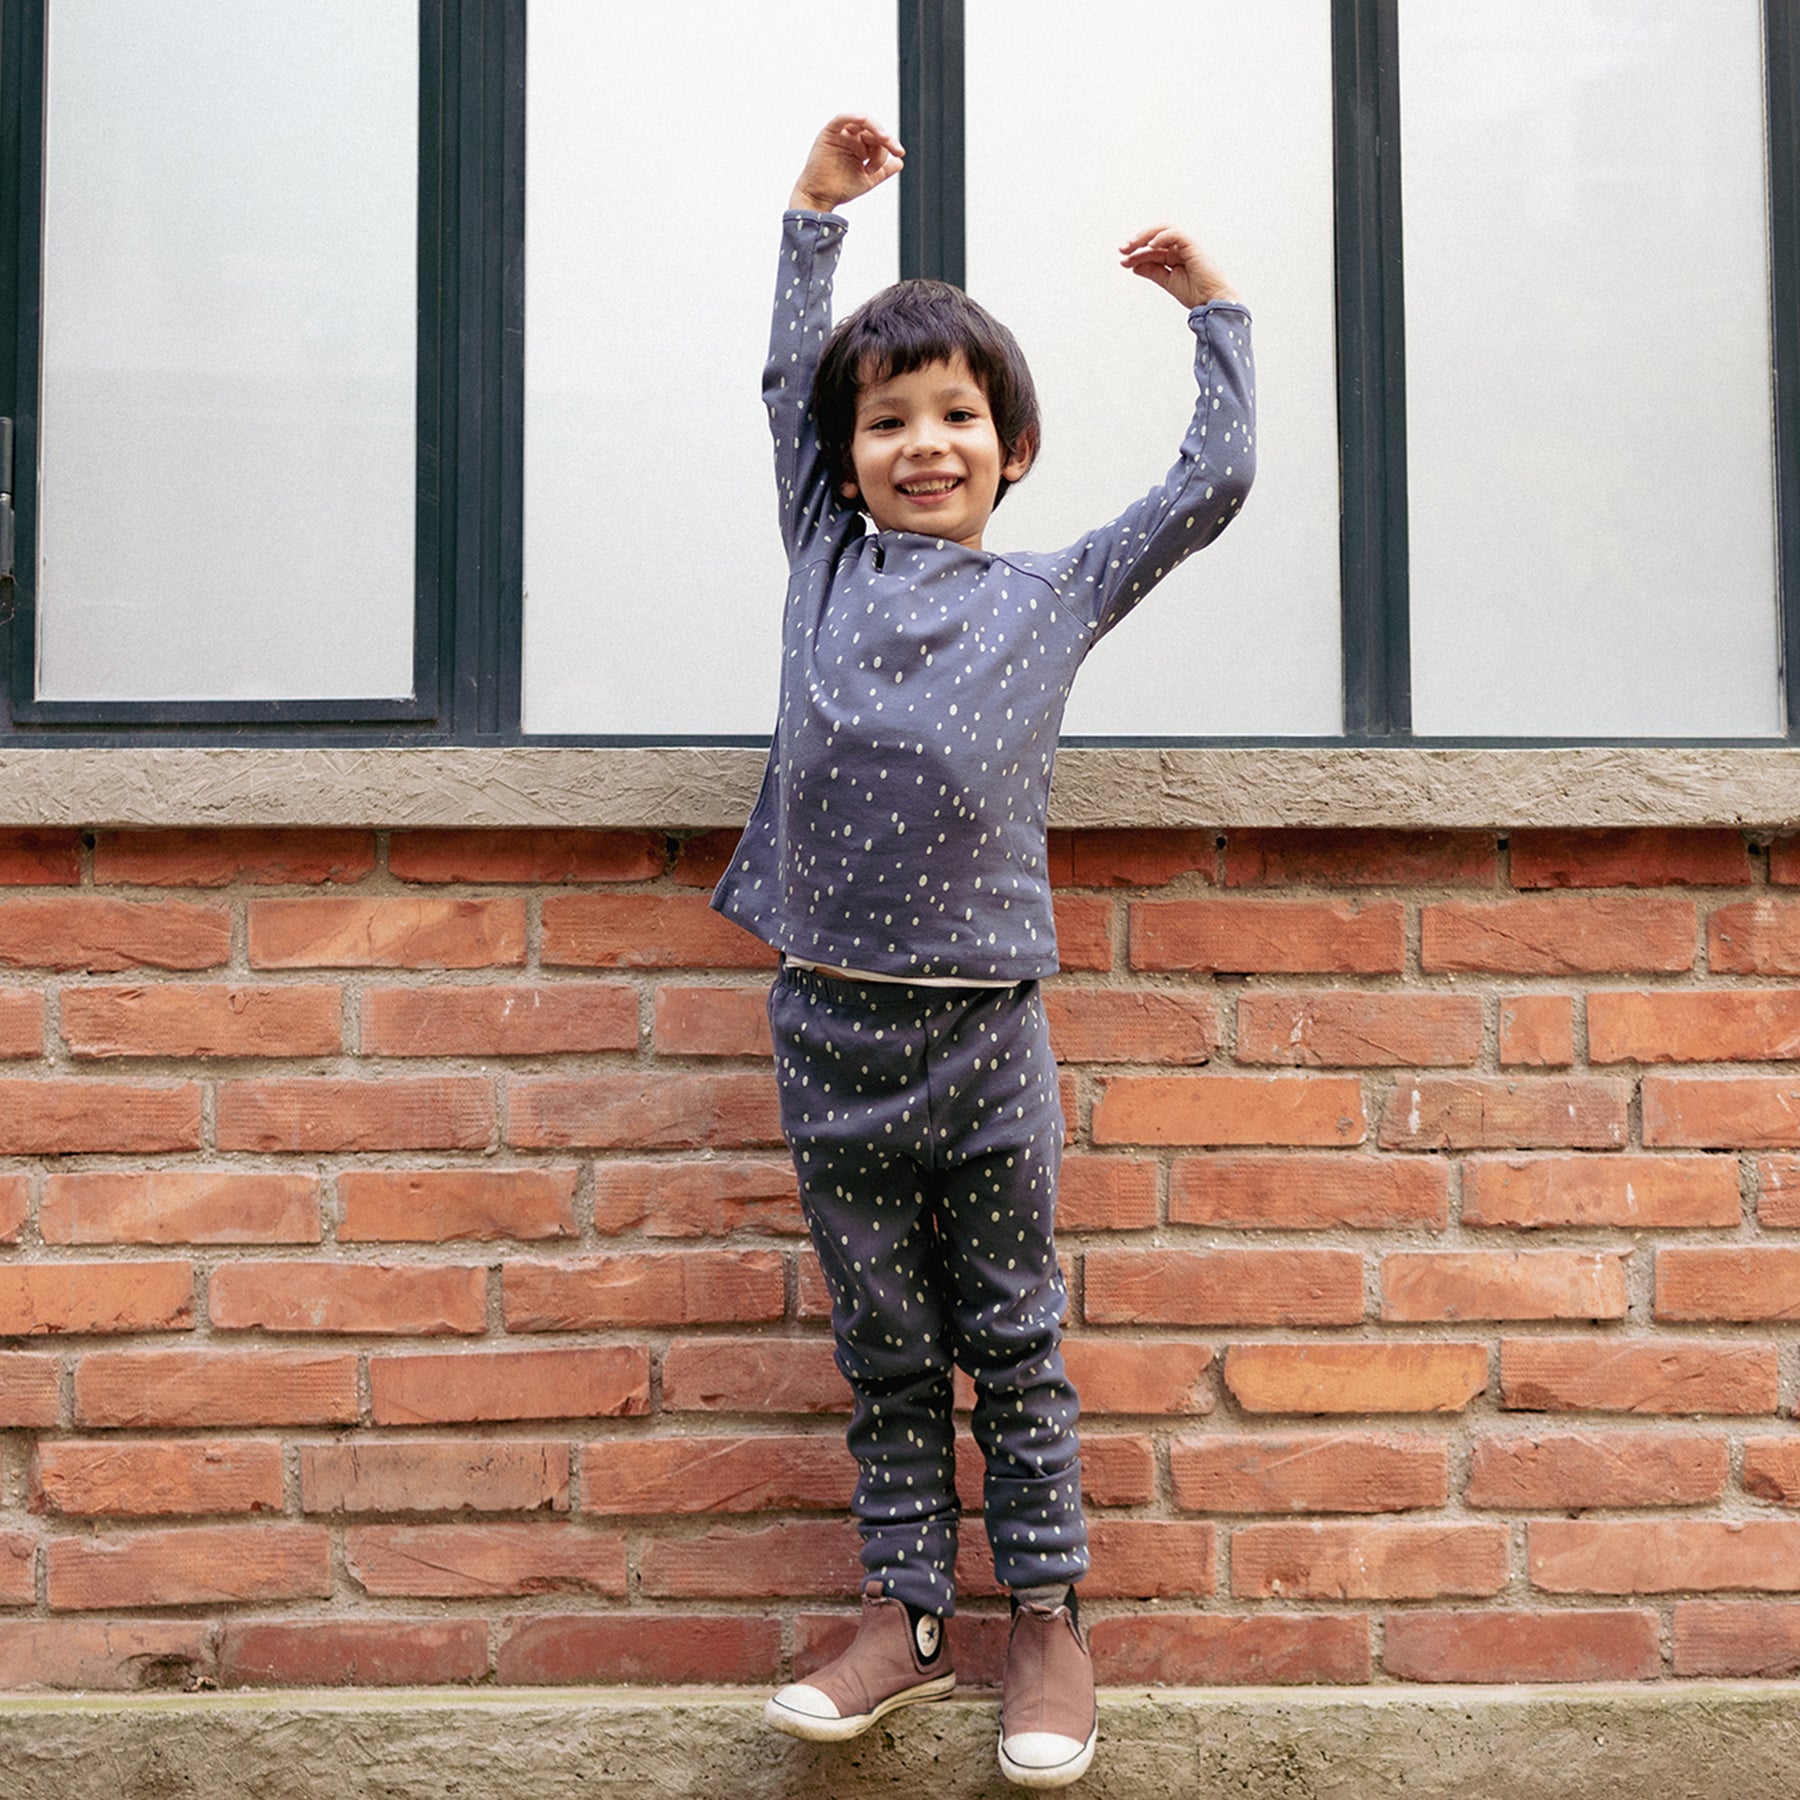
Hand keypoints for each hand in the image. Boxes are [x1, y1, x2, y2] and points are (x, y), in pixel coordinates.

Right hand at [790, 114, 904, 212]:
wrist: (820, 198)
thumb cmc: (840, 189)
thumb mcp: (868, 180)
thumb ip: (883, 170)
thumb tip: (900, 163)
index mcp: (860, 148)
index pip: (879, 140)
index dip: (891, 145)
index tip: (900, 154)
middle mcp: (851, 139)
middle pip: (873, 131)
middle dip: (886, 140)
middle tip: (896, 151)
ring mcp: (840, 135)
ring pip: (862, 122)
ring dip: (876, 128)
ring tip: (885, 140)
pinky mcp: (829, 133)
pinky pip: (841, 119)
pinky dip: (853, 117)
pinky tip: (863, 120)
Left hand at [1120, 225, 1241, 309]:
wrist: (1211, 301)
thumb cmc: (1195, 294)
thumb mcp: (1167, 282)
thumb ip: (1152, 272)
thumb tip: (1134, 266)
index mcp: (1174, 258)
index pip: (1152, 251)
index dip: (1136, 255)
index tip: (1123, 261)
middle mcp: (1180, 250)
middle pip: (1155, 238)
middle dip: (1138, 241)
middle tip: (1123, 250)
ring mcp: (1186, 246)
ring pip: (1163, 230)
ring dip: (1146, 235)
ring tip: (1132, 245)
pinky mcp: (1192, 246)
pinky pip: (1175, 234)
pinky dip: (1162, 237)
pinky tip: (1150, 245)